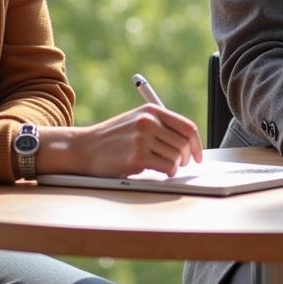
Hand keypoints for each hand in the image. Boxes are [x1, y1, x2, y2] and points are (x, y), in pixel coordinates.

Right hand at [39, 104, 203, 177]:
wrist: (85, 147)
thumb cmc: (113, 138)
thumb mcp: (136, 121)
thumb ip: (160, 126)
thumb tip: (190, 144)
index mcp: (151, 110)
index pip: (187, 127)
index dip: (196, 144)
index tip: (198, 156)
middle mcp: (148, 122)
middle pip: (184, 144)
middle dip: (187, 158)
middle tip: (182, 165)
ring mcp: (142, 139)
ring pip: (176, 157)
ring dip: (174, 166)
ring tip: (164, 166)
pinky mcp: (137, 158)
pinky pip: (167, 168)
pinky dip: (167, 172)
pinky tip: (157, 170)